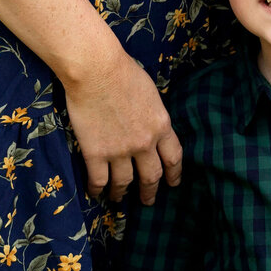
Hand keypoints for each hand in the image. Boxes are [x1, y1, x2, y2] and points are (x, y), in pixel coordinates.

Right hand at [63, 40, 182, 204]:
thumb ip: (153, 115)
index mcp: (161, 125)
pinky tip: (96, 192)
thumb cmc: (123, 71)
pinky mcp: (96, 153)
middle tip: (148, 201)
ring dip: (121, 194)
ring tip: (119, 198)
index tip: (173, 182)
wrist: (97, 69)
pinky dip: (98, 189)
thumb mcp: (151, 93)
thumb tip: (152, 125)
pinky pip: (99, 180)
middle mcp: (144, 143)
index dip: (174, 174)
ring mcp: (120, 151)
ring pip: (124, 183)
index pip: (174, 157)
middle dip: (150, 191)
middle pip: (151, 176)